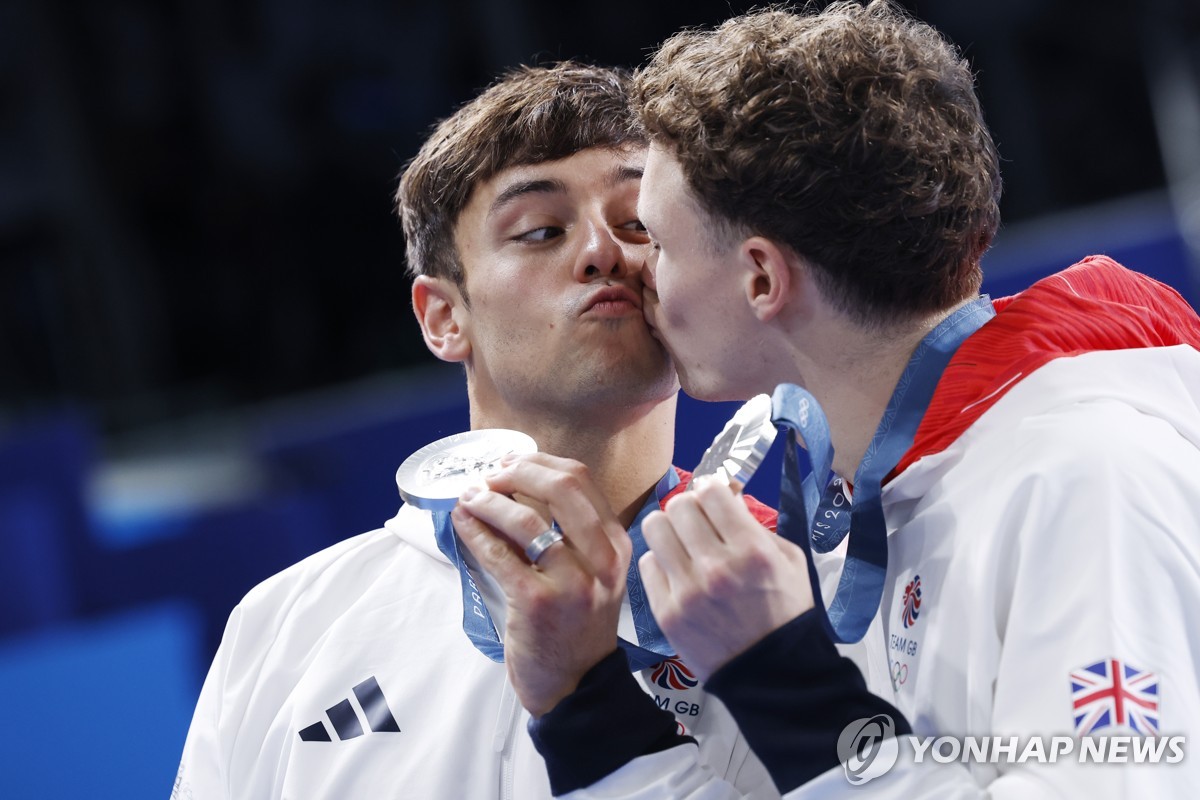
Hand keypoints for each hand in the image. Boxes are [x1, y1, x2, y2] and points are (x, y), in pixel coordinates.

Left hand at [451, 453, 630, 716]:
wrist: (576, 685)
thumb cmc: (576, 626)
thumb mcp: (592, 574)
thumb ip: (571, 534)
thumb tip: (516, 486)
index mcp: (616, 544)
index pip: (581, 480)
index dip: (539, 463)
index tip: (512, 463)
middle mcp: (602, 559)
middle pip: (561, 486)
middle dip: (517, 472)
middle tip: (489, 476)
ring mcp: (572, 582)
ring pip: (527, 519)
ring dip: (489, 500)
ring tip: (469, 497)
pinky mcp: (538, 602)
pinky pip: (500, 554)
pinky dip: (476, 531)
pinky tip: (463, 524)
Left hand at [639, 477, 814, 681]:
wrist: (772, 674)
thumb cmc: (785, 611)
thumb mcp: (788, 560)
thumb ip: (754, 525)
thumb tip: (723, 497)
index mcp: (752, 550)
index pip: (710, 491)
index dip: (711, 490)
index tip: (714, 501)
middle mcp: (716, 567)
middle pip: (677, 506)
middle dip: (689, 508)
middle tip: (697, 522)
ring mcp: (687, 591)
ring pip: (654, 528)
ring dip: (668, 530)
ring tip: (681, 543)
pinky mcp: (666, 613)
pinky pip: (647, 564)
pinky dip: (661, 564)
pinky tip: (677, 573)